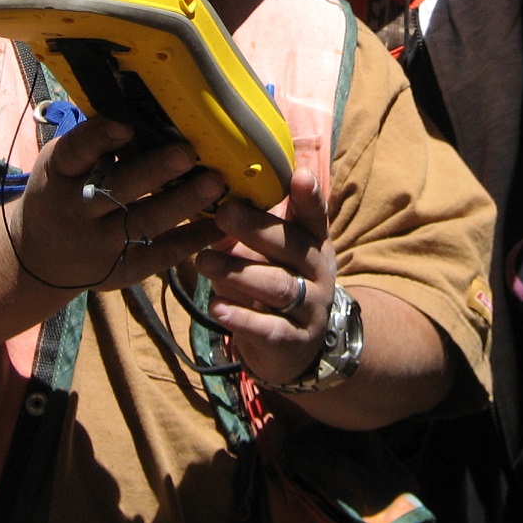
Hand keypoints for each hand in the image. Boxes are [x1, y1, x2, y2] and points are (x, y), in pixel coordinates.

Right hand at [5, 119, 224, 290]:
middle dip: (154, 171)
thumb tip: (146, 105)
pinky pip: (162, 254)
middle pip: (118, 189)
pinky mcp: (123, 269)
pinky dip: (195, 238)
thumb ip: (95, 143)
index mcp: (60, 173)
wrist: (40, 259)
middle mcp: (78, 209)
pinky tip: (223, 223)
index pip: (77, 150)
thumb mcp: (62, 166)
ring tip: (216, 183)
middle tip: (187, 152)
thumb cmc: (62, 193)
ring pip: (145, 222)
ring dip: (184, 202)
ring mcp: (101, 244)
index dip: (100, 138)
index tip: (125, 125)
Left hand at [197, 167, 334, 386]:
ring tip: (203, 262)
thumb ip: (250, 230)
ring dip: (239, 272)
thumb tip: (209, 200)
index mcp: (314, 243)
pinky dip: (242, 318)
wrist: (297, 348)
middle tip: (223, 212)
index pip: (315, 216)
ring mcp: (311, 308)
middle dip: (258, 229)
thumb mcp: (271, 255)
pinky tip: (216, 307)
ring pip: (279, 286)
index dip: (309, 196)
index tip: (298, 174)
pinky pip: (270, 329)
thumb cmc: (275, 283)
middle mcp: (319, 272)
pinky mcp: (295, 341)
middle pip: (293, 247)